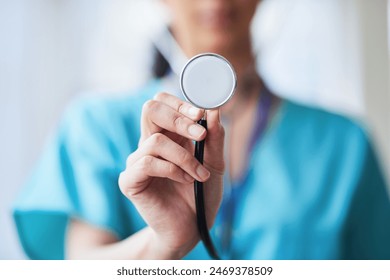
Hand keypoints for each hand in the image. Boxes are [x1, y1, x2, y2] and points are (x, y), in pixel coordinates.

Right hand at [118, 93, 224, 258]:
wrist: (193, 227)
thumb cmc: (201, 194)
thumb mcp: (215, 164)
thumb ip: (214, 138)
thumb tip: (213, 110)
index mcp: (169, 136)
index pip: (162, 103)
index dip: (179, 103)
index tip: (201, 114)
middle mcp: (150, 144)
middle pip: (150, 109)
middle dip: (178, 119)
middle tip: (200, 134)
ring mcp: (138, 161)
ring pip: (155, 140)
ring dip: (183, 157)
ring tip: (199, 174)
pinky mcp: (130, 180)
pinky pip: (147, 162)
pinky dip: (171, 170)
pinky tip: (185, 180)